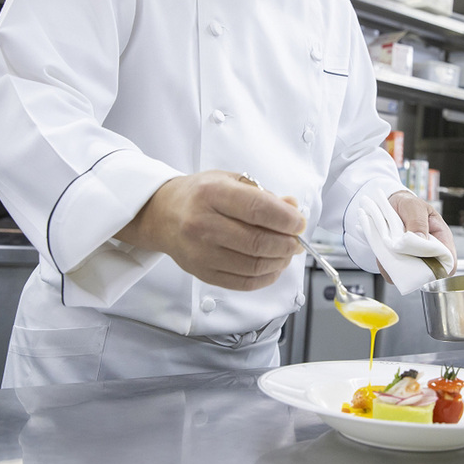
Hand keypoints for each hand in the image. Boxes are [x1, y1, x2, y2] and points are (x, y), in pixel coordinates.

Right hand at [116, 170, 305, 290]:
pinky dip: (265, 278)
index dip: (286, 219)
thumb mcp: (230, 181)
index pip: (258, 209)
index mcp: (212, 193)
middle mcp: (203, 223)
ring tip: (286, 253)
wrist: (163, 215)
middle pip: (257, 242)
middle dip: (287, 244)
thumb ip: (263, 194)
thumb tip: (292, 209)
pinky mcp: (202, 272)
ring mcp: (201, 252)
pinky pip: (243, 283)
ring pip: (253, 265)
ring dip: (279, 261)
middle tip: (297, 241)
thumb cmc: (199, 195)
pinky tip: (273, 267)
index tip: (299, 223)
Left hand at [383, 190, 457, 281]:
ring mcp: (414, 259)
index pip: (450, 261)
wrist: (388, 204)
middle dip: (416, 268)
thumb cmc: (408, 204)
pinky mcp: (399, 263)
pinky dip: (387, 267)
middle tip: (402, 253)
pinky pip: (394, 274)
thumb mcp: (414, 207)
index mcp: (441, 239)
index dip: (442, 268)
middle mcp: (429, 253)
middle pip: (429, 273)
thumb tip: (422, 239)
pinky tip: (384, 252)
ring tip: (391, 250)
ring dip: (399, 267)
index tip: (427, 264)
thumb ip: (418, 222)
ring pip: (410, 276)